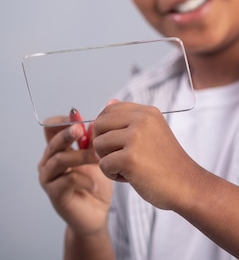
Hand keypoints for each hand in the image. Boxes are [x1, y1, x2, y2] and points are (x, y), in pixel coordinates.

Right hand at [38, 116, 112, 235]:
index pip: (52, 127)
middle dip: (68, 133)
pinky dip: (84, 179)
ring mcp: (50, 178)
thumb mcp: (101, 154)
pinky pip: (66, 181)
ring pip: (59, 159)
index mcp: (59, 148)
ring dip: (81, 156)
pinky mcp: (55, 194)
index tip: (82, 118)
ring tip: (101, 158)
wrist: (95, 212)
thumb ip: (99, 134)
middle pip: (53, 141)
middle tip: (82, 129)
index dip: (64, 121)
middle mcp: (49, 161)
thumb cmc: (98, 180)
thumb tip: (110, 104)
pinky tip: (97, 182)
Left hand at [93, 100, 198, 209]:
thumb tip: (109, 102)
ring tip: (129, 166)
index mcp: (148, 112)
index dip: (106, 128)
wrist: (186, 184)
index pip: (109, 109)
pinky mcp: (130, 158)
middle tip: (122, 156)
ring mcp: (136, 138)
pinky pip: (103, 164)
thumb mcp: (152, 132)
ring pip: (98, 144)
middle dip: (104, 144)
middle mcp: (143, 120)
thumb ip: (130, 118)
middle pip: (99, 125)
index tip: (119, 143)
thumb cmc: (167, 163)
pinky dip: (113, 175)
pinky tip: (132, 176)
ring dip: (108, 160)